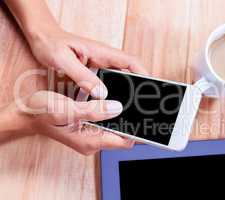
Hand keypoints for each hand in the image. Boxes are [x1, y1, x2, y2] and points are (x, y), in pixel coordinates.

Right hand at [0, 91, 133, 154]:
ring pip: (115, 127)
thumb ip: (93, 111)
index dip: (137, 131)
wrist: (25, 114)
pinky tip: (115, 100)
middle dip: (133, 121)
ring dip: (123, 116)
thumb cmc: (41, 112)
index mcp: (89, 140)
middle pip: (122, 135)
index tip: (147, 118)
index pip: (124, 141)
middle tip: (142, 104)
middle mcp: (92, 141)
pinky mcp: (87, 128)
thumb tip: (118, 108)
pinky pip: (106, 122)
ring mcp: (90, 135)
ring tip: (132, 100)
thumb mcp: (67, 110)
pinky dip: (112, 112)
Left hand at [5, 0, 147, 97]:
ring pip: (121, 77)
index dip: (144, 74)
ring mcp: (100, 64)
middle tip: (143, 103)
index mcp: (102, 52)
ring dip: (127, 89)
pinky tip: (111, 102)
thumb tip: (101, 95)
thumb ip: (82, 76)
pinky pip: (110, 80)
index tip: (152, 87)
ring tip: (131, 106)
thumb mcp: (63, 61)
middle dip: (139, 85)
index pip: (130, 62)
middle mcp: (104, 58)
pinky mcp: (94, 69)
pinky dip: (115, 90)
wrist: (41, 37)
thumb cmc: (51, 44)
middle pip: (130, 71)